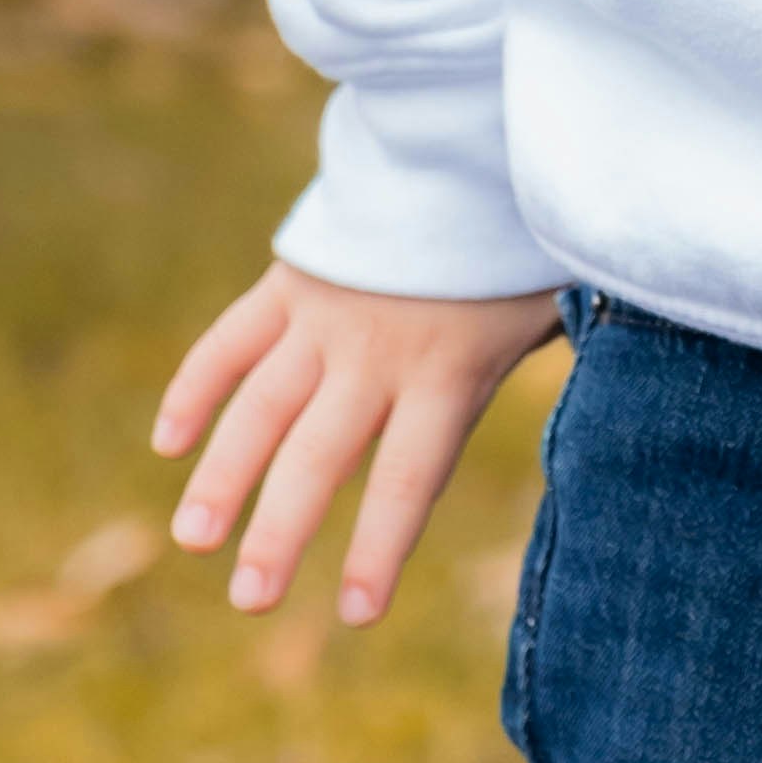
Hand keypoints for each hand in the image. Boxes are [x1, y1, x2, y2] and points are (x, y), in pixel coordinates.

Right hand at [151, 264, 565, 628]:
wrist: (464, 148)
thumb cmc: (517, 254)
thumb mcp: (545, 319)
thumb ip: (536, 381)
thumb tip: (593, 434)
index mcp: (448, 372)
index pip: (410, 477)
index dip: (380, 547)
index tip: (355, 614)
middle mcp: (377, 353)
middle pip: (320, 455)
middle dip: (280, 532)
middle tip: (250, 599)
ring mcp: (324, 317)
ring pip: (261, 407)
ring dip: (222, 476)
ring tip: (194, 538)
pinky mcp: (288, 282)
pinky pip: (230, 342)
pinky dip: (196, 389)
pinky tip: (168, 445)